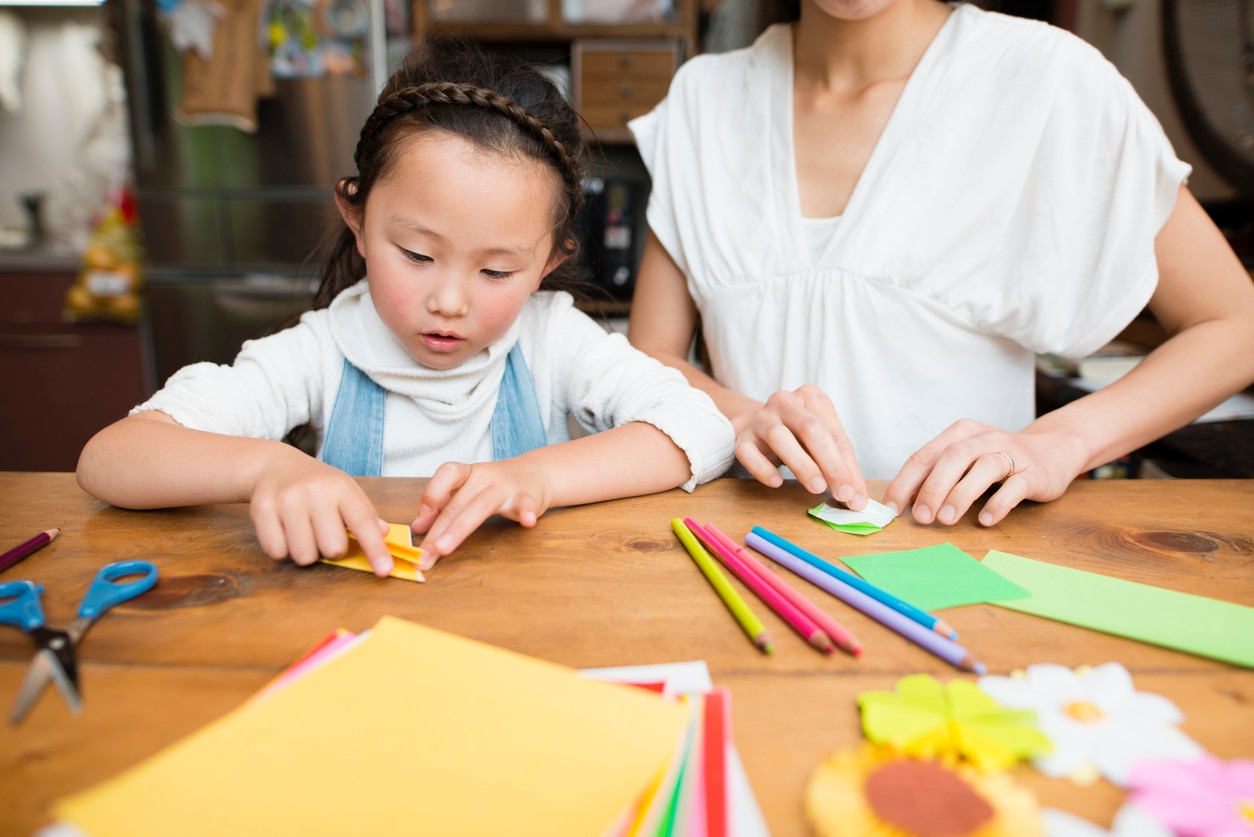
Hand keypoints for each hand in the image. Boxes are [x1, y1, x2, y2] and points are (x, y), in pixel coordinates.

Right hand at [248, 450, 392, 575]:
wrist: (275, 466)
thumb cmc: (317, 485)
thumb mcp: (345, 491)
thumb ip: (365, 514)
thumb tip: (383, 534)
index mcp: (341, 488)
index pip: (363, 523)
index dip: (376, 550)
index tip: (384, 571)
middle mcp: (315, 492)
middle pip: (333, 549)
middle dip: (331, 550)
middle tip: (323, 533)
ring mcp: (287, 500)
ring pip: (304, 555)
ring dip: (306, 552)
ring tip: (303, 532)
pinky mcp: (262, 510)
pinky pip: (277, 552)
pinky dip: (282, 550)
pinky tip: (284, 531)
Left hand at [411, 460, 553, 568]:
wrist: (537, 473)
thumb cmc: (496, 486)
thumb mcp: (469, 491)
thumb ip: (445, 506)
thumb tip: (418, 527)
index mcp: (468, 473)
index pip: (446, 475)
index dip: (430, 495)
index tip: (419, 524)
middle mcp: (484, 477)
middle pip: (457, 504)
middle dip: (437, 531)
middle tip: (424, 557)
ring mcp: (506, 487)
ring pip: (480, 506)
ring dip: (459, 528)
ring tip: (444, 549)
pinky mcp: (528, 497)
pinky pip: (525, 504)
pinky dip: (526, 512)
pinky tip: (527, 522)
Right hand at [733, 385, 866, 508]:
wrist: (758, 425)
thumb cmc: (797, 435)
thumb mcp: (822, 442)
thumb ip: (840, 467)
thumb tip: (856, 500)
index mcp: (812, 397)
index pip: (835, 434)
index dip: (848, 466)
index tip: (855, 495)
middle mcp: (785, 402)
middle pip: (810, 429)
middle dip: (830, 464)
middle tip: (842, 493)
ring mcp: (761, 418)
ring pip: (779, 437)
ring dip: (802, 465)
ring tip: (817, 488)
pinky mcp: (742, 437)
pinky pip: (748, 452)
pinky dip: (763, 469)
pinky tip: (777, 482)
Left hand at [883, 418, 1084, 526]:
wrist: (1053, 450)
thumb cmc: (996, 460)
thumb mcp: (965, 462)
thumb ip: (937, 476)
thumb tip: (904, 504)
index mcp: (959, 434)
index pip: (925, 456)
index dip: (906, 482)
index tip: (892, 508)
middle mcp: (984, 438)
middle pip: (953, 457)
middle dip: (933, 488)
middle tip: (921, 518)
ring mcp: (1011, 453)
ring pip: (984, 468)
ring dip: (961, 494)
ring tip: (946, 520)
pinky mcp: (1034, 472)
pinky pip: (1015, 486)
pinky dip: (999, 503)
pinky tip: (986, 520)